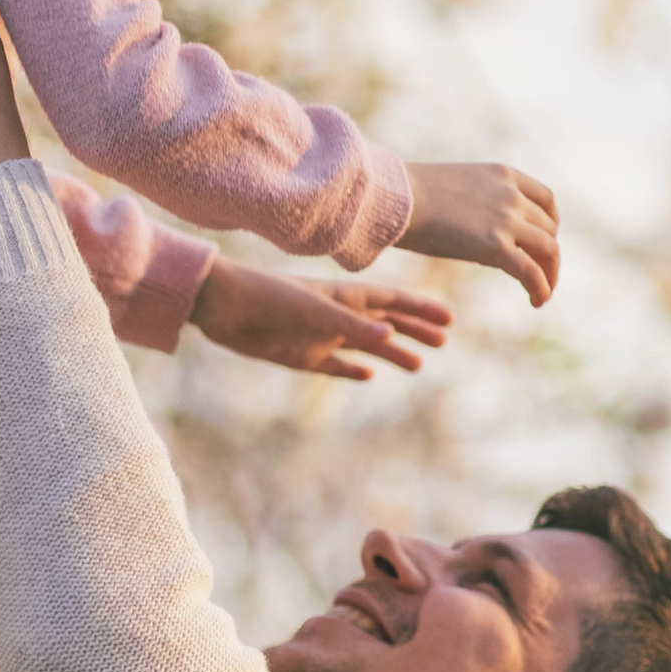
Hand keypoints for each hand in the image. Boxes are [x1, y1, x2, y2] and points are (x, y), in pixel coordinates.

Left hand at [190, 261, 451, 381]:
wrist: (222, 306)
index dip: (420, 309)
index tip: (448, 319)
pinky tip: (367, 374)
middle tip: (443, 341)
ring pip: (366, 345)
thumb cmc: (268, 298)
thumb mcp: (314, 311)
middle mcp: (337, 314)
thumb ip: (351, 326)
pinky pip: (334, 363)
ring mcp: (320, 335)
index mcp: (344, 296)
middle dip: (415, 330)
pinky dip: (352, 369)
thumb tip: (391, 339)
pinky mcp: (301, 355)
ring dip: (393, 352)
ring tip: (418, 365)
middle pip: (386, 322)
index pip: (393, 302)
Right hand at [396, 161, 560, 308]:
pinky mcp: (494, 245)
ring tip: (542, 294)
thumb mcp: (455, 189)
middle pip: (548, 229)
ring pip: (548, 250)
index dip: (551, 224)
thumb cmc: (409, 197)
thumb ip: (478, 205)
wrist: (393, 198)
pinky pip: (531, 272)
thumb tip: (478, 232)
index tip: (541, 242)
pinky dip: (542, 288)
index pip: (545, 200)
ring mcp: (506, 218)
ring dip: (550, 275)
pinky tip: (538, 302)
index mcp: (502, 174)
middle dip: (547, 254)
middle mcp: (511, 194)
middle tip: (539, 275)